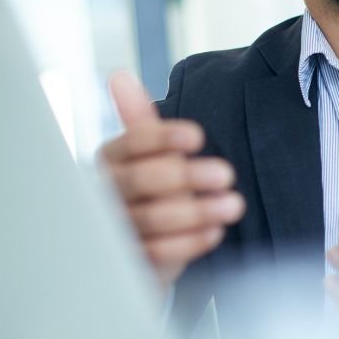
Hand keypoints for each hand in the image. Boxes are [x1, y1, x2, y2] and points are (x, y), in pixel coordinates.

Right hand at [99, 70, 244, 288]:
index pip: (131, 143)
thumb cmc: (143, 193)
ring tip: (233, 204)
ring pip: (150, 219)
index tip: (197, 136)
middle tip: (225, 173)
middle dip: (186, 176)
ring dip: (197, 210)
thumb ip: (137, 119)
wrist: (134, 249)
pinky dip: (188, 242)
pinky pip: (156, 254)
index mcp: (109, 160)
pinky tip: (215, 231)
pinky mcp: (128, 263)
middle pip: (140, 181)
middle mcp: (105, 194)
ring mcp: (114, 231)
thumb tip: (119, 75)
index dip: (163, 138)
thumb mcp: (141, 155)